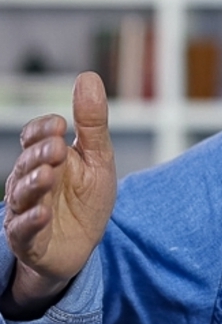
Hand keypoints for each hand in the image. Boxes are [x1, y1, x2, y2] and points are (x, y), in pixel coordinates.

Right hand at [1, 72, 116, 318]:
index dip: (42, 130)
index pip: (34, 138)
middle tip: (57, 148)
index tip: (60, 123)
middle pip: (27, 163)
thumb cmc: (87, 199)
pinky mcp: (29, 240)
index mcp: (45, 159)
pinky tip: (44, 213)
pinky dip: (32, 221)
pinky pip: (24, 230)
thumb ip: (91, 123)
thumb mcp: (98, 158)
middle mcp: (30, 182)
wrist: (83, 246)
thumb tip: (88, 76)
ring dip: (34, 183)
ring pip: (22, 194)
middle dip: (40, 154)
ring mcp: (26, 211)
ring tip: (49, 174)